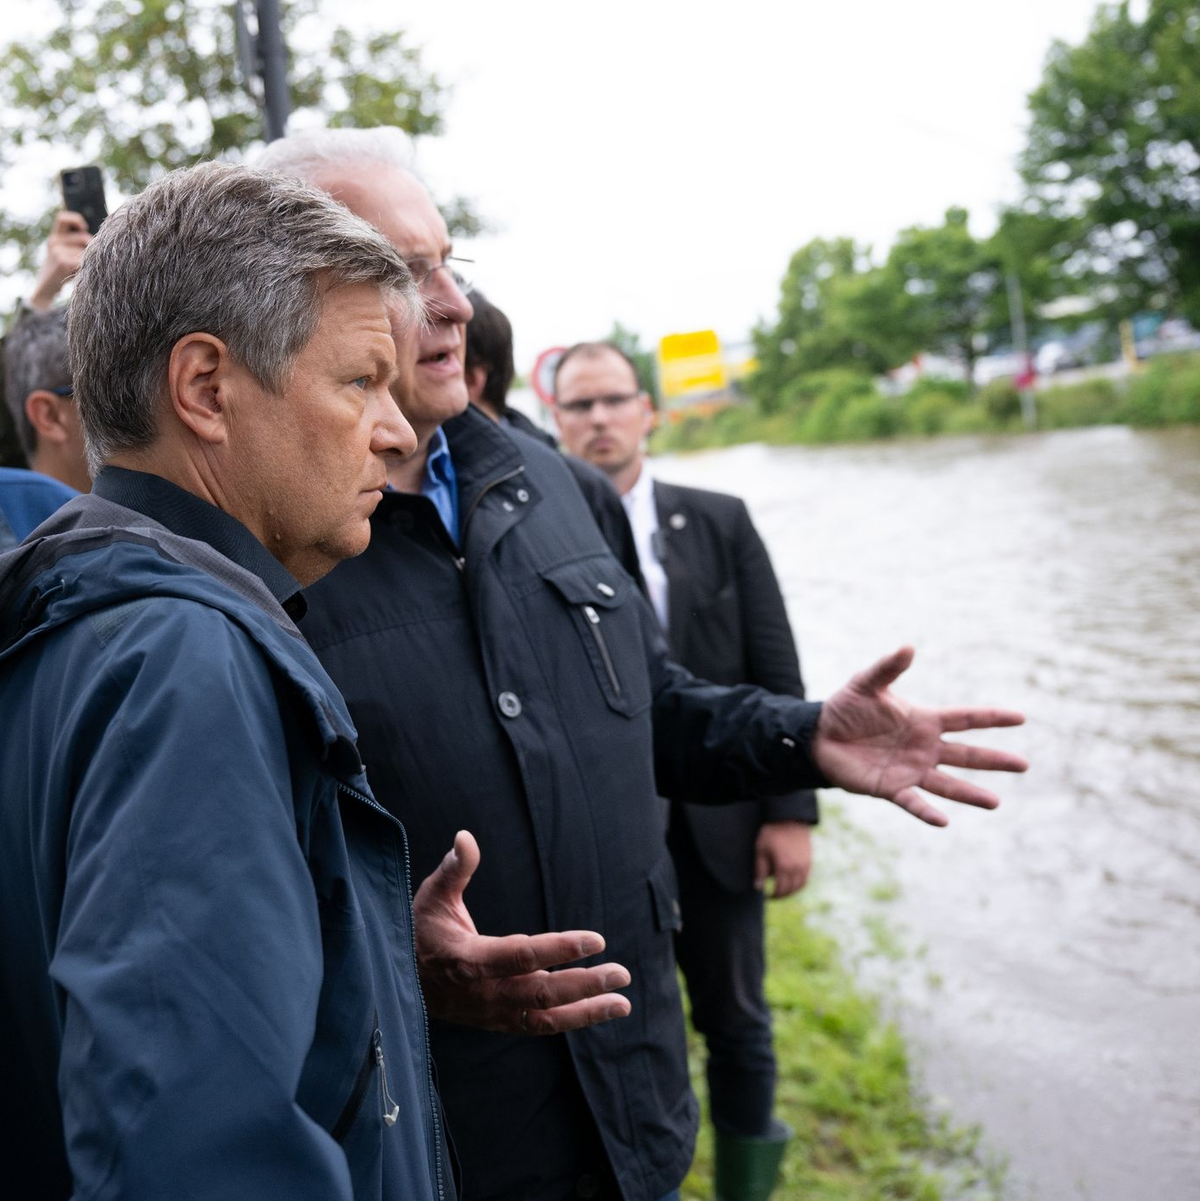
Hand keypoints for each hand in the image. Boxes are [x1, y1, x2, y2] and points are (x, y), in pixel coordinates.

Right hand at [28, 211, 90, 310]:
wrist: (47, 287)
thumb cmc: (64, 270)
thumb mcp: (69, 253)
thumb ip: (79, 244)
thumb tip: (102, 239)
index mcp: (56, 236)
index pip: (63, 218)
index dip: (75, 219)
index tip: (84, 227)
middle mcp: (54, 240)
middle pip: (84, 237)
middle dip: (91, 249)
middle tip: (88, 261)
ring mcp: (56, 250)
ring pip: (86, 251)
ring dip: (89, 262)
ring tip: (81, 270)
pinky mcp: (61, 261)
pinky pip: (83, 262)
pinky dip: (86, 268)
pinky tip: (80, 275)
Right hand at [412, 830, 632, 1034]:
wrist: (401, 983)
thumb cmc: (420, 931)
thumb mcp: (432, 896)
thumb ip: (454, 869)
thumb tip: (466, 837)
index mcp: (468, 959)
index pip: (522, 956)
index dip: (560, 948)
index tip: (597, 940)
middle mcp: (484, 992)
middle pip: (542, 993)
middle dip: (585, 984)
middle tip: (622, 973)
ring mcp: (492, 1013)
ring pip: (545, 1018)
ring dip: (586, 1011)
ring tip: (623, 1001)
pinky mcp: (498, 1023)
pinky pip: (539, 1027)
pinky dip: (571, 1020)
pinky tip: (599, 1009)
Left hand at [753, 821, 811, 897]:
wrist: (789, 818)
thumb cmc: (772, 833)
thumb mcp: (761, 850)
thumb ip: (760, 870)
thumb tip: (758, 888)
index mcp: (783, 866)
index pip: (780, 889)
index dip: (774, 895)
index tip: (767, 896)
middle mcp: (797, 868)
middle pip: (791, 889)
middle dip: (782, 895)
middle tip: (773, 896)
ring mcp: (805, 864)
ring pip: (800, 886)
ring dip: (791, 891)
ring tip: (782, 891)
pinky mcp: (809, 860)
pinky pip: (806, 878)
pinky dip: (799, 884)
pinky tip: (791, 882)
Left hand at [813, 646, 1026, 825]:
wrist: (819, 736)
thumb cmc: (846, 707)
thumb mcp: (866, 683)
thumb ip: (888, 668)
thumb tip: (908, 647)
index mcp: (924, 720)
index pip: (965, 719)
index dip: (992, 717)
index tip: (1021, 717)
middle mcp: (924, 747)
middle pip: (966, 754)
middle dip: (994, 760)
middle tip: (1024, 765)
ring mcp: (910, 769)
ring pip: (948, 784)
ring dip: (970, 793)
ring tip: (995, 802)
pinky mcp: (891, 788)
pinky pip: (913, 801)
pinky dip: (927, 811)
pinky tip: (943, 821)